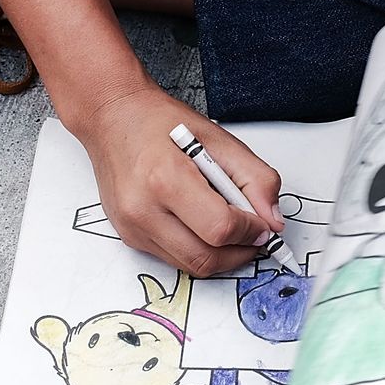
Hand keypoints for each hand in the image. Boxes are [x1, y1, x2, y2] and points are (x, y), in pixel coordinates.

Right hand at [69, 84, 284, 275]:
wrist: (112, 118)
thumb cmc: (160, 122)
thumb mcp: (218, 138)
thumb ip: (254, 178)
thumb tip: (273, 220)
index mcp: (166, 178)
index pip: (220, 227)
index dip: (251, 232)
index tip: (264, 225)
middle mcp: (143, 210)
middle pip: (205, 258)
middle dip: (240, 252)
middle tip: (256, 236)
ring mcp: (132, 228)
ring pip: (190, 265)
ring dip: (220, 256)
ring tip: (233, 230)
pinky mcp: (129, 237)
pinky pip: (173, 258)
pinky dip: (197, 248)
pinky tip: (204, 224)